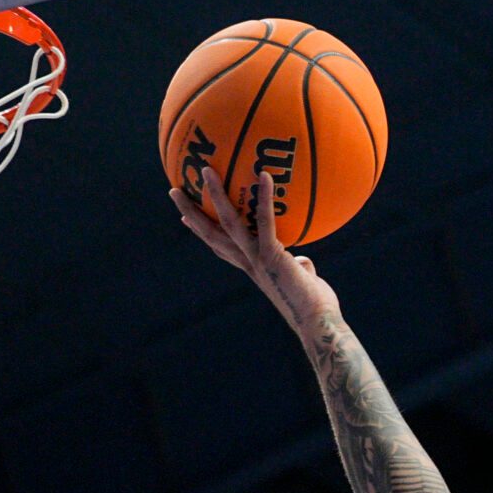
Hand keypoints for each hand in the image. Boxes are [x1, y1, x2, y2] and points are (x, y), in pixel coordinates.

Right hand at [170, 167, 339, 329]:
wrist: (317, 322)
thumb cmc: (314, 305)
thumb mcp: (302, 282)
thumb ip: (299, 268)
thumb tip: (302, 261)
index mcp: (252, 268)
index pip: (221, 248)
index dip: (203, 233)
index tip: (187, 219)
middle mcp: (249, 263)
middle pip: (211, 234)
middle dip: (192, 213)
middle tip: (175, 191)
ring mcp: (258, 258)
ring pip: (228, 222)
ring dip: (216, 195)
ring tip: (206, 170)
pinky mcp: (272, 255)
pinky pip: (266, 221)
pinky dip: (264, 198)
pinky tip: (265, 176)